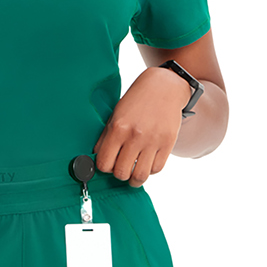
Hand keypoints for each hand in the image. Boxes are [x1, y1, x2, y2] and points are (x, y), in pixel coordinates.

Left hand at [94, 66, 190, 186]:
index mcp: (118, 128)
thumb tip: (98, 160)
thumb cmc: (136, 102)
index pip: (104, 164)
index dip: (104, 168)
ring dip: (135, 179)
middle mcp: (135, 136)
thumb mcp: (115, 115)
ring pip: (140, 176)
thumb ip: (106, 138)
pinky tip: (146, 163)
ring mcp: (153, 140)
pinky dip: (150, 170)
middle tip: (121, 168)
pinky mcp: (168, 142)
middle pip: (122, 173)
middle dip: (119, 174)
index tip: (108, 164)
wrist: (164, 86)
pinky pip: (157, 169)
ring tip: (133, 174)